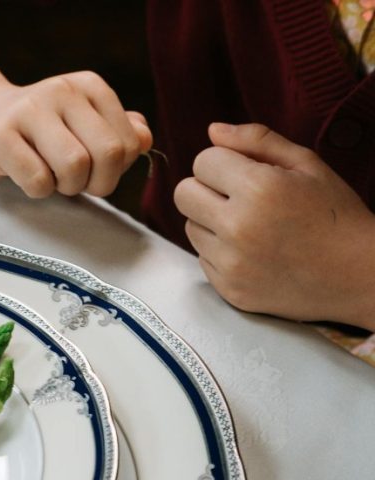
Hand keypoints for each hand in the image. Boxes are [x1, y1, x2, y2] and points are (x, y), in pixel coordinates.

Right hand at [0, 71, 152, 197]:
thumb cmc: (37, 133)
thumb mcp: (81, 127)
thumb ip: (118, 133)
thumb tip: (144, 139)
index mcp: (89, 87)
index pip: (129, 143)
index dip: (115, 171)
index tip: (90, 171)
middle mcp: (62, 90)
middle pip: (108, 154)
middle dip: (96, 183)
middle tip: (73, 183)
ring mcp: (28, 110)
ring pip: (74, 167)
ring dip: (65, 188)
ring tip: (49, 178)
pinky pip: (37, 181)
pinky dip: (37, 192)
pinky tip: (23, 176)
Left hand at [174, 122, 374, 330]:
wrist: (356, 274)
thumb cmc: (334, 214)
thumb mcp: (306, 164)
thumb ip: (257, 141)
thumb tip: (212, 130)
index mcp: (258, 188)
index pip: (202, 161)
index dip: (222, 162)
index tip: (243, 172)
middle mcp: (237, 227)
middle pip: (183, 194)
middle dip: (205, 188)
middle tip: (237, 196)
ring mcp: (230, 263)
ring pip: (189, 227)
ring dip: (210, 222)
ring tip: (249, 226)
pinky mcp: (228, 289)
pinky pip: (202, 258)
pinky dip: (220, 252)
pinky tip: (252, 251)